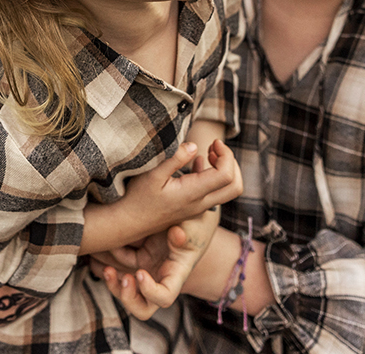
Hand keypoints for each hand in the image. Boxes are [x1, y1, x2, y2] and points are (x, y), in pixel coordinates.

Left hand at [93, 207, 220, 319]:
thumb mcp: (194, 225)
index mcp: (176, 274)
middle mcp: (159, 277)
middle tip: (123, 279)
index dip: (150, 291)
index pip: (164, 297)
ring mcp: (145, 267)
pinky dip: (106, 260)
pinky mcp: (134, 255)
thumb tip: (177, 234)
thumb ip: (186, 232)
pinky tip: (104, 246)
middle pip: (141, 307)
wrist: (187, 208)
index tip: (140, 273)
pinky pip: (116, 266)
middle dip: (127, 298)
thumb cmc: (194, 221)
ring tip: (104, 265)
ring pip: (124, 288)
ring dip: (112, 282)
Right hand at [108, 139, 242, 249]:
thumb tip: (194, 145)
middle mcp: (200, 204)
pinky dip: (215, 176)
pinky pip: (214, 193)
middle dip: (232, 163)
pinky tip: (198, 163)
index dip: (226, 155)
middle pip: (235, 187)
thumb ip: (175, 160)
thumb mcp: (153, 175)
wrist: (129, 223)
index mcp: (192, 193)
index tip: (214, 142)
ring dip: (225, 170)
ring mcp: (198, 207)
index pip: (226, 175)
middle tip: (215, 147)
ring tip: (209, 153)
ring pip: (227, 191)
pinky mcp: (193, 207)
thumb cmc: (137, 198)